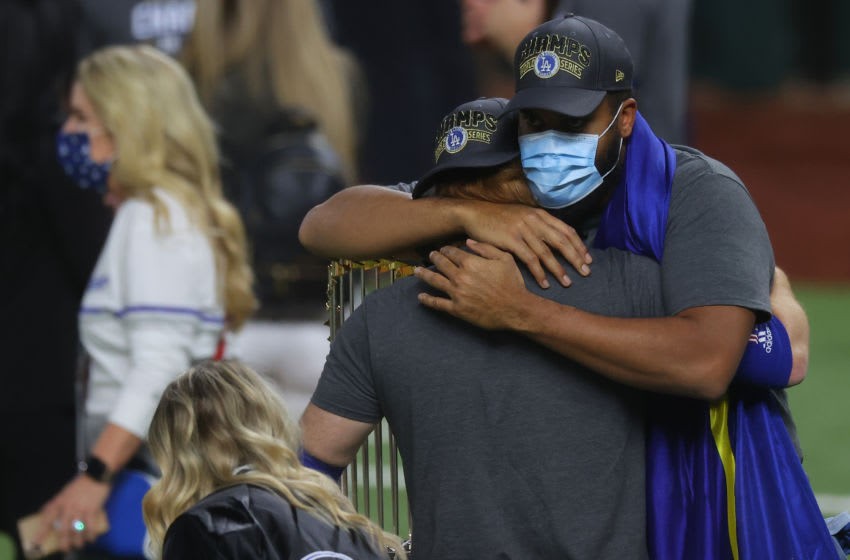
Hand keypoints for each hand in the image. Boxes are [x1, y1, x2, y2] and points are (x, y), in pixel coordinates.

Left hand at [36, 474, 110, 551]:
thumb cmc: (80, 484)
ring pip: (77, 530)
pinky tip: (91, 538)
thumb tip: (49, 514)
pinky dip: (91, 534)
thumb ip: (58, 503)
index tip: (36, 542)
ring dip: (78, 540)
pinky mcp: (92, 509)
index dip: (41, 532)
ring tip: (79, 545)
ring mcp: (80, 509)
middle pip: (63, 529)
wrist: (96, 475)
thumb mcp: (64, 492)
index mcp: (59, 502)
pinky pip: (90, 525)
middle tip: (65, 549)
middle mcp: (68, 507)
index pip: (47, 518)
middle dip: (64, 541)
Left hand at [415, 240, 536, 329]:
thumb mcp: (504, 259)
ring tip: (417, 271)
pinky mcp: (457, 309)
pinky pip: (438, 303)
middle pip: (441, 264)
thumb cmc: (512, 283)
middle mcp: (460, 276)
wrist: (516, 308)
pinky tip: (420, 297)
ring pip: (435, 281)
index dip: (446, 250)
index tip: (443, 249)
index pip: (452, 252)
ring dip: (424, 275)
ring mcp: (457, 293)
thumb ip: (485, 248)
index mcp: (471, 263)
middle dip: (434, 258)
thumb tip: (468, 241)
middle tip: (430, 256)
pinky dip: (427, 300)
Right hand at [458, 201, 590, 287]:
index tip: (587, 259)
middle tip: (585, 273)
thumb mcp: (522, 216)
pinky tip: (545, 283)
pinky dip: (539, 273)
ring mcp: (522, 230)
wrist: (475, 213)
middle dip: (575, 258)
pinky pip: (530, 259)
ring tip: (567, 282)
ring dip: (559, 269)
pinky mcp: (511, 240)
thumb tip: (555, 239)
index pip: (566, 230)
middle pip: (561, 241)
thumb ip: (539, 226)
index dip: (579, 245)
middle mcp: (534, 220)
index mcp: (540, 214)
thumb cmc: (499, 218)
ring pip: (547, 252)